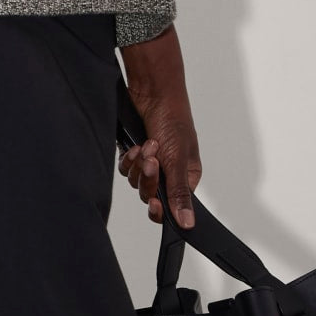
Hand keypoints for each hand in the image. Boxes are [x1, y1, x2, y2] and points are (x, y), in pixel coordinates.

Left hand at [118, 24, 201, 227]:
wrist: (152, 91)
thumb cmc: (173, 119)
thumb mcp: (178, 159)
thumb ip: (180, 193)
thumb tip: (189, 224)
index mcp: (187, 176)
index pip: (172, 206)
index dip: (160, 207)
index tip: (154, 201)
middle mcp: (169, 172)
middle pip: (151, 194)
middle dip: (148, 177)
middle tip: (152, 159)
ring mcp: (150, 162)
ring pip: (136, 182)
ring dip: (138, 165)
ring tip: (146, 145)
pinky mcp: (134, 152)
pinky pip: (126, 168)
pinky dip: (128, 159)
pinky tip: (134, 145)